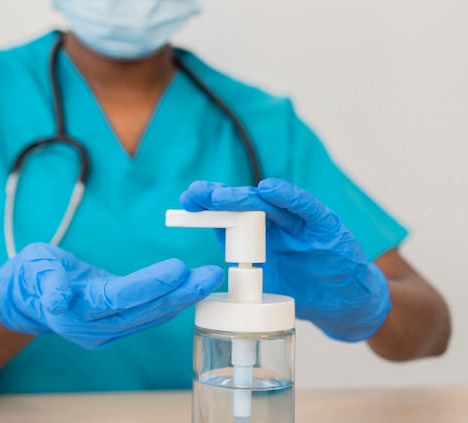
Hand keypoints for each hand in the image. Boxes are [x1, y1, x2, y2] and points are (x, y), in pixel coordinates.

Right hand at [0, 243, 223, 348]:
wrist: (30, 298)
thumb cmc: (34, 275)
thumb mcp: (35, 268)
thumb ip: (49, 282)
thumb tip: (58, 300)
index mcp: (76, 311)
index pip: (120, 298)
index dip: (149, 284)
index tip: (178, 268)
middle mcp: (95, 328)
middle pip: (143, 311)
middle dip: (179, 293)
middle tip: (208, 275)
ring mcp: (107, 331)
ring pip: (150, 316)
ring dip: (182, 298)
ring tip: (208, 279)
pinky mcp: (117, 327)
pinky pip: (148, 316)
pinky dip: (172, 303)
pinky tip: (193, 289)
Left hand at [180, 178, 390, 341]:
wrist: (343, 304)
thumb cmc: (304, 287)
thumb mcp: (266, 276)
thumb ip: (244, 257)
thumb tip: (214, 243)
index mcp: (263, 233)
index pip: (233, 214)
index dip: (211, 208)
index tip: (187, 203)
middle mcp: (281, 223)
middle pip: (247, 204)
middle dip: (220, 198)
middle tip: (196, 194)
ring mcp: (302, 224)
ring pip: (271, 204)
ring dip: (244, 198)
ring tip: (220, 195)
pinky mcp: (327, 227)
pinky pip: (307, 208)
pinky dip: (289, 197)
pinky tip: (270, 189)